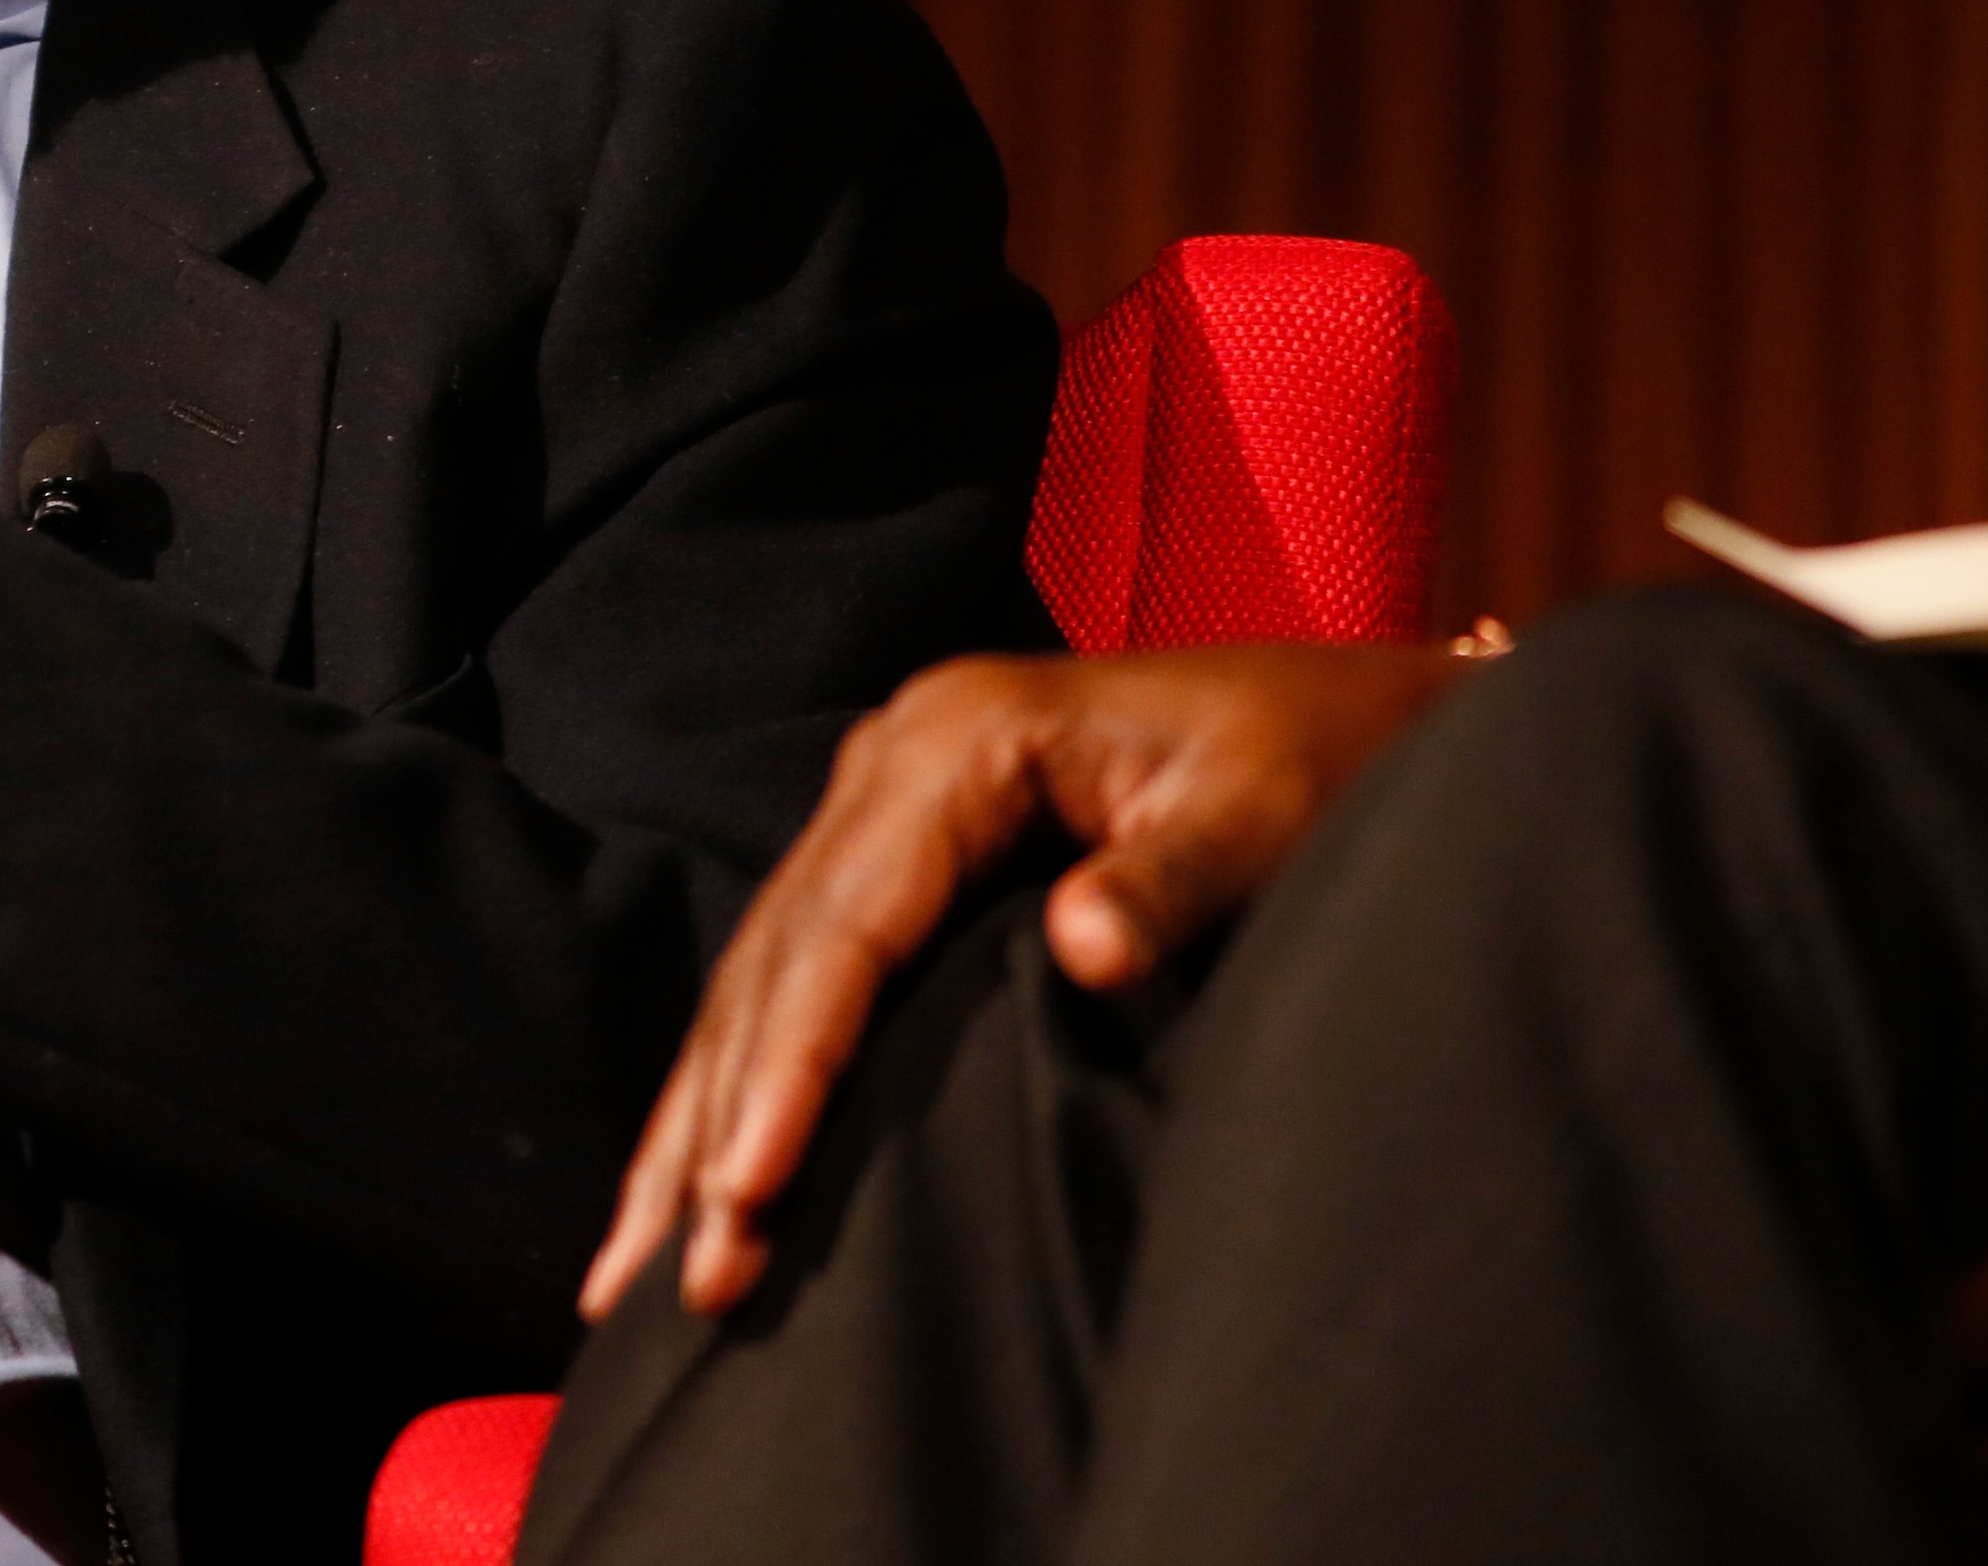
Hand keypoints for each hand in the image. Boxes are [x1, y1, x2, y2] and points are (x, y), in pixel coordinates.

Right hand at [582, 643, 1465, 1323]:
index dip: (793, 1063)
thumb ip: (1169, 880)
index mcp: (960, 738)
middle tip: (685, 1274)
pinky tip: (694, 1172)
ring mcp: (880, 803)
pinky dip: (737, 1080)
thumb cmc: (1317, 762)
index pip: (845, 923)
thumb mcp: (1263, 812)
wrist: (1349, 713)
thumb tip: (1084, 951)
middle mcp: (890, 761)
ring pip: (756, 975)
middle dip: (718, 1121)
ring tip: (638, 1265)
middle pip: (775, 958)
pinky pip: (791, 975)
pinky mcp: (894, 855)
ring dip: (698, 1119)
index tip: (748, 1189)